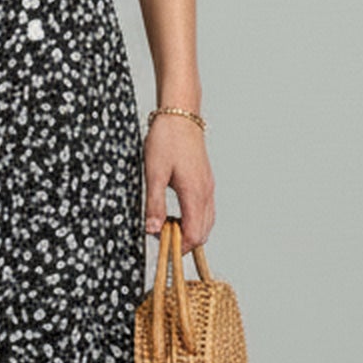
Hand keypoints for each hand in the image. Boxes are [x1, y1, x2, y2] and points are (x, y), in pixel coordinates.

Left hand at [143, 114, 214, 250]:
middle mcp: (206, 193)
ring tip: (166, 226)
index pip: (195, 235)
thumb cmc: (166, 140)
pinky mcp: (206, 181)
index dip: (179, 247)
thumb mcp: (154, 174)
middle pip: (203, 232)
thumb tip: (153, 231)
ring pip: (206, 222)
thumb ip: (155, 204)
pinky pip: (205, 210)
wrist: (180, 115)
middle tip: (161, 238)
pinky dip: (194, 219)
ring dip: (190, 230)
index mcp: (195, 193)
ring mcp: (208, 187)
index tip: (161, 247)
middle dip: (184, 242)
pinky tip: (176, 214)